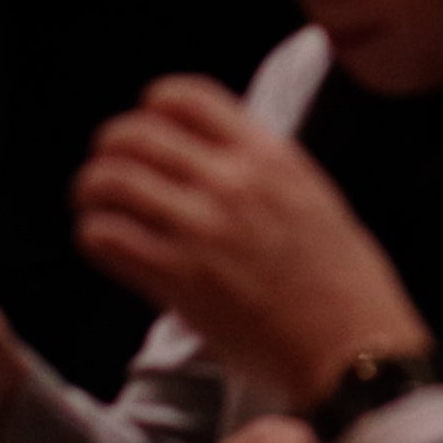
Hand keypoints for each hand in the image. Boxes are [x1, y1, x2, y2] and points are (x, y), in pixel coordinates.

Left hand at [74, 79, 421, 420]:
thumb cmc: (343, 281)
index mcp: (268, 154)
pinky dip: (95, 235)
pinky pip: (108, 237)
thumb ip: (261, 169)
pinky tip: (107, 244)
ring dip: (92, 191)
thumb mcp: (313, 196)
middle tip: (106, 170)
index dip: (151, 108)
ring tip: (95, 205)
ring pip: (109, 181)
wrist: (351, 345)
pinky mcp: (177, 278)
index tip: (147, 127)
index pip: (185, 96)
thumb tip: (211, 158)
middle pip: (134, 134)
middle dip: (109, 150)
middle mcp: (230, 181)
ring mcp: (200, 229)